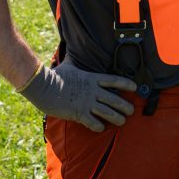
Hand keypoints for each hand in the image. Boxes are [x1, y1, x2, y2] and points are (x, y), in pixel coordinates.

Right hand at [18, 59, 136, 131]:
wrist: (43, 86)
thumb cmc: (56, 75)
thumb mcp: (69, 64)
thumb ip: (75, 60)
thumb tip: (73, 50)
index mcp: (92, 78)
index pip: (114, 80)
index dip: (126, 84)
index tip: (135, 88)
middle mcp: (93, 91)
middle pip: (115, 99)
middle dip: (125, 106)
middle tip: (131, 111)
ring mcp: (86, 102)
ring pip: (107, 112)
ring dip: (117, 118)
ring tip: (122, 122)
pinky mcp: (78, 113)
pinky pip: (93, 122)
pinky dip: (99, 126)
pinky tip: (101, 128)